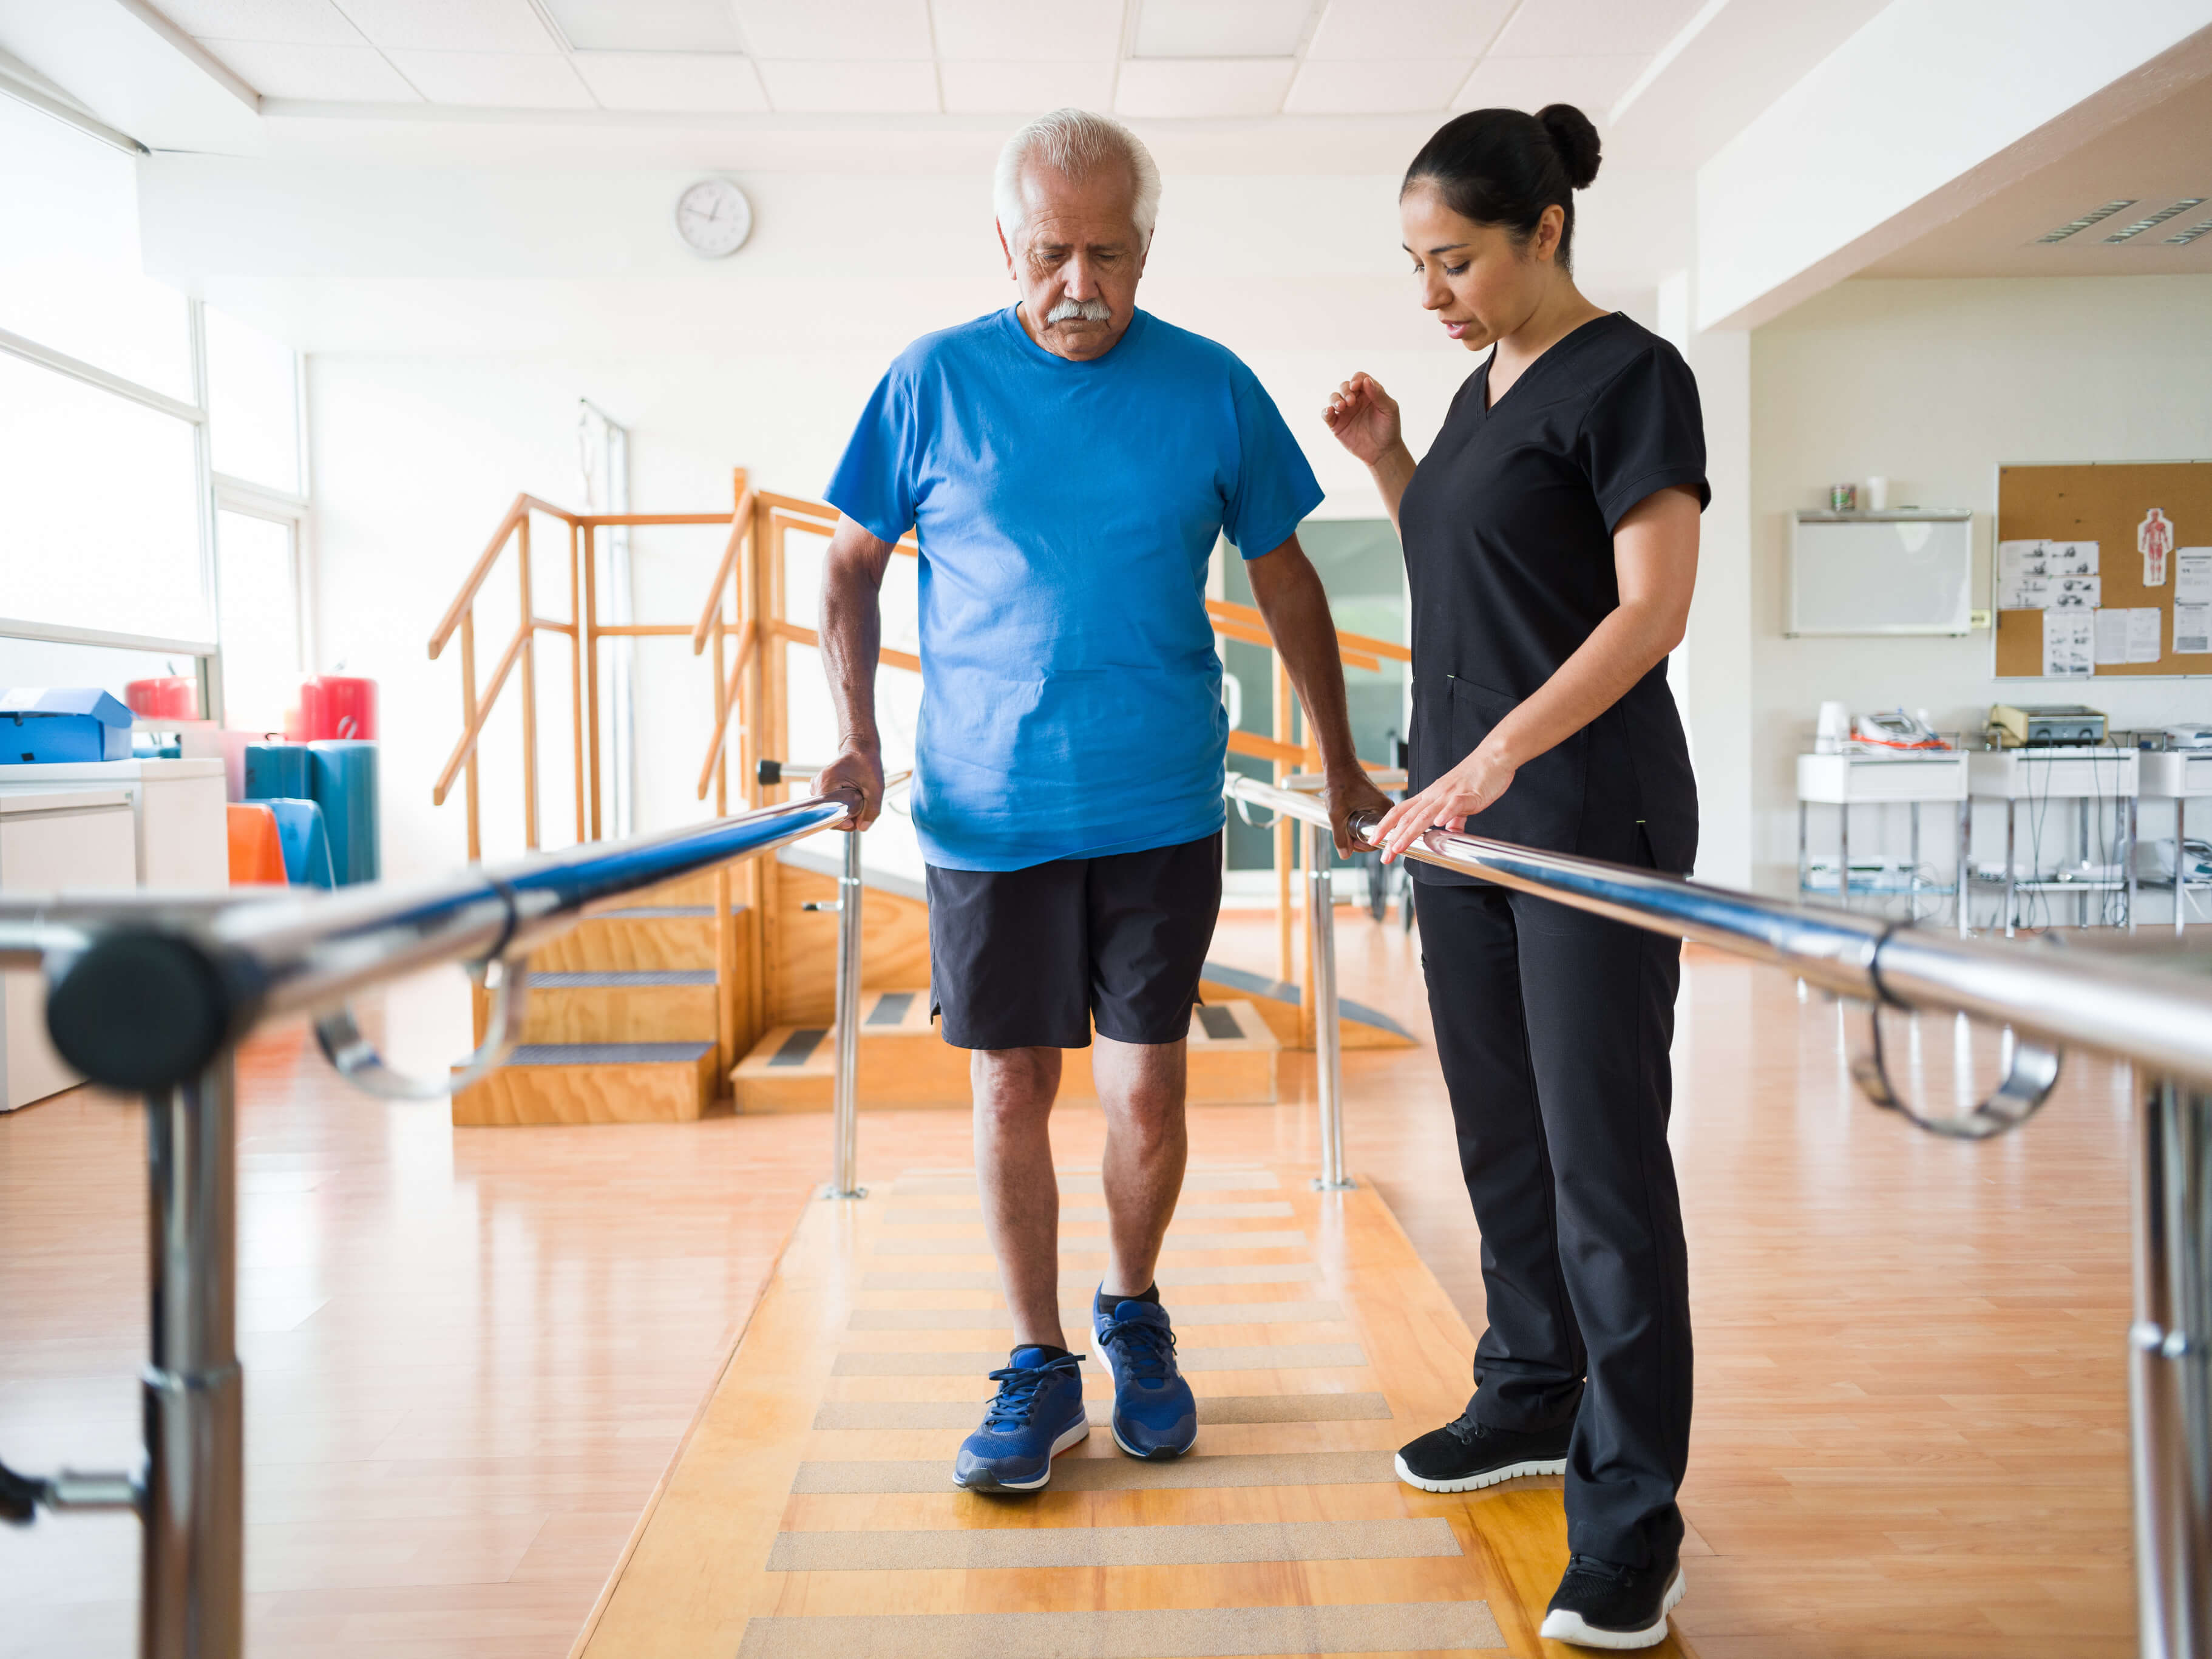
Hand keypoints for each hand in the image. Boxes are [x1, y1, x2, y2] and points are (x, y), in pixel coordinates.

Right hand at [814, 740, 883, 831]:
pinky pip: (830, 806)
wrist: (860, 749)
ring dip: (844, 813)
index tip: (852, 823)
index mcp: (826, 782)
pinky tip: (853, 801)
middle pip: (827, 813)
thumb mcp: (875, 787)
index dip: (839, 822)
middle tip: (862, 812)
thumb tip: (862, 828)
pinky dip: (842, 808)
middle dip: (845, 818)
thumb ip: (872, 809)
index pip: (826, 812)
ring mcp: (817, 788)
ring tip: (858, 802)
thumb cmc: (867, 763)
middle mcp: (817, 785)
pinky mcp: (821, 790)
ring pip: (829, 811)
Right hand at [1322, 372, 1401, 466]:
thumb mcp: (1389, 409)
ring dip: (1335, 399)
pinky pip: (1326, 414)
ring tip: (1341, 407)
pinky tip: (1329, 411)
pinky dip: (1325, 411)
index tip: (1356, 386)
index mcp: (1369, 393)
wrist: (1383, 452)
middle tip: (1351, 402)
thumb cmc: (1389, 429)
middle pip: (1344, 386)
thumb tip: (1366, 380)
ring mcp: (1345, 412)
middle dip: (1345, 391)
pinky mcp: (1336, 424)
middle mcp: (1355, 400)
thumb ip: (1379, 394)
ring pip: (1333, 397)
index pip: (1359, 378)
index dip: (1356, 379)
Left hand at [1323, 766, 1395, 857]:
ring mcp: (1380, 807)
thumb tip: (1345, 855)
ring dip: (1356, 832)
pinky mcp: (1373, 805)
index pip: (1380, 840)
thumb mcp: (1337, 814)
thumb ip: (1340, 837)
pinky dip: (1357, 824)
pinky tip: (1346, 821)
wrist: (1339, 765)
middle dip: (1359, 839)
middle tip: (1345, 837)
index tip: (1350, 843)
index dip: (1364, 845)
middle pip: (1375, 836)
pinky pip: (1368, 821)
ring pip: (1370, 829)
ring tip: (1343, 827)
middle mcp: (1387, 809)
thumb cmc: (1340, 784)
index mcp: (1386, 811)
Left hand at [1372, 742, 1517, 863]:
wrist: (1494, 757)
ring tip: (1399, 846)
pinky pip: (1455, 805)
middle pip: (1408, 816)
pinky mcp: (1468, 794)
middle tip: (1384, 855)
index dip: (1386, 825)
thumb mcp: (1459, 800)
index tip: (1374, 839)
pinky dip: (1446, 814)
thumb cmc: (1477, 778)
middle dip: (1394, 837)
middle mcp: (1435, 795)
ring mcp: (1450, 794)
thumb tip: (1449, 830)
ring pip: (1425, 814)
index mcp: (1430, 796)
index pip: (1401, 811)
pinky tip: (1439, 825)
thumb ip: (1453, 817)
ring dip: (1410, 832)